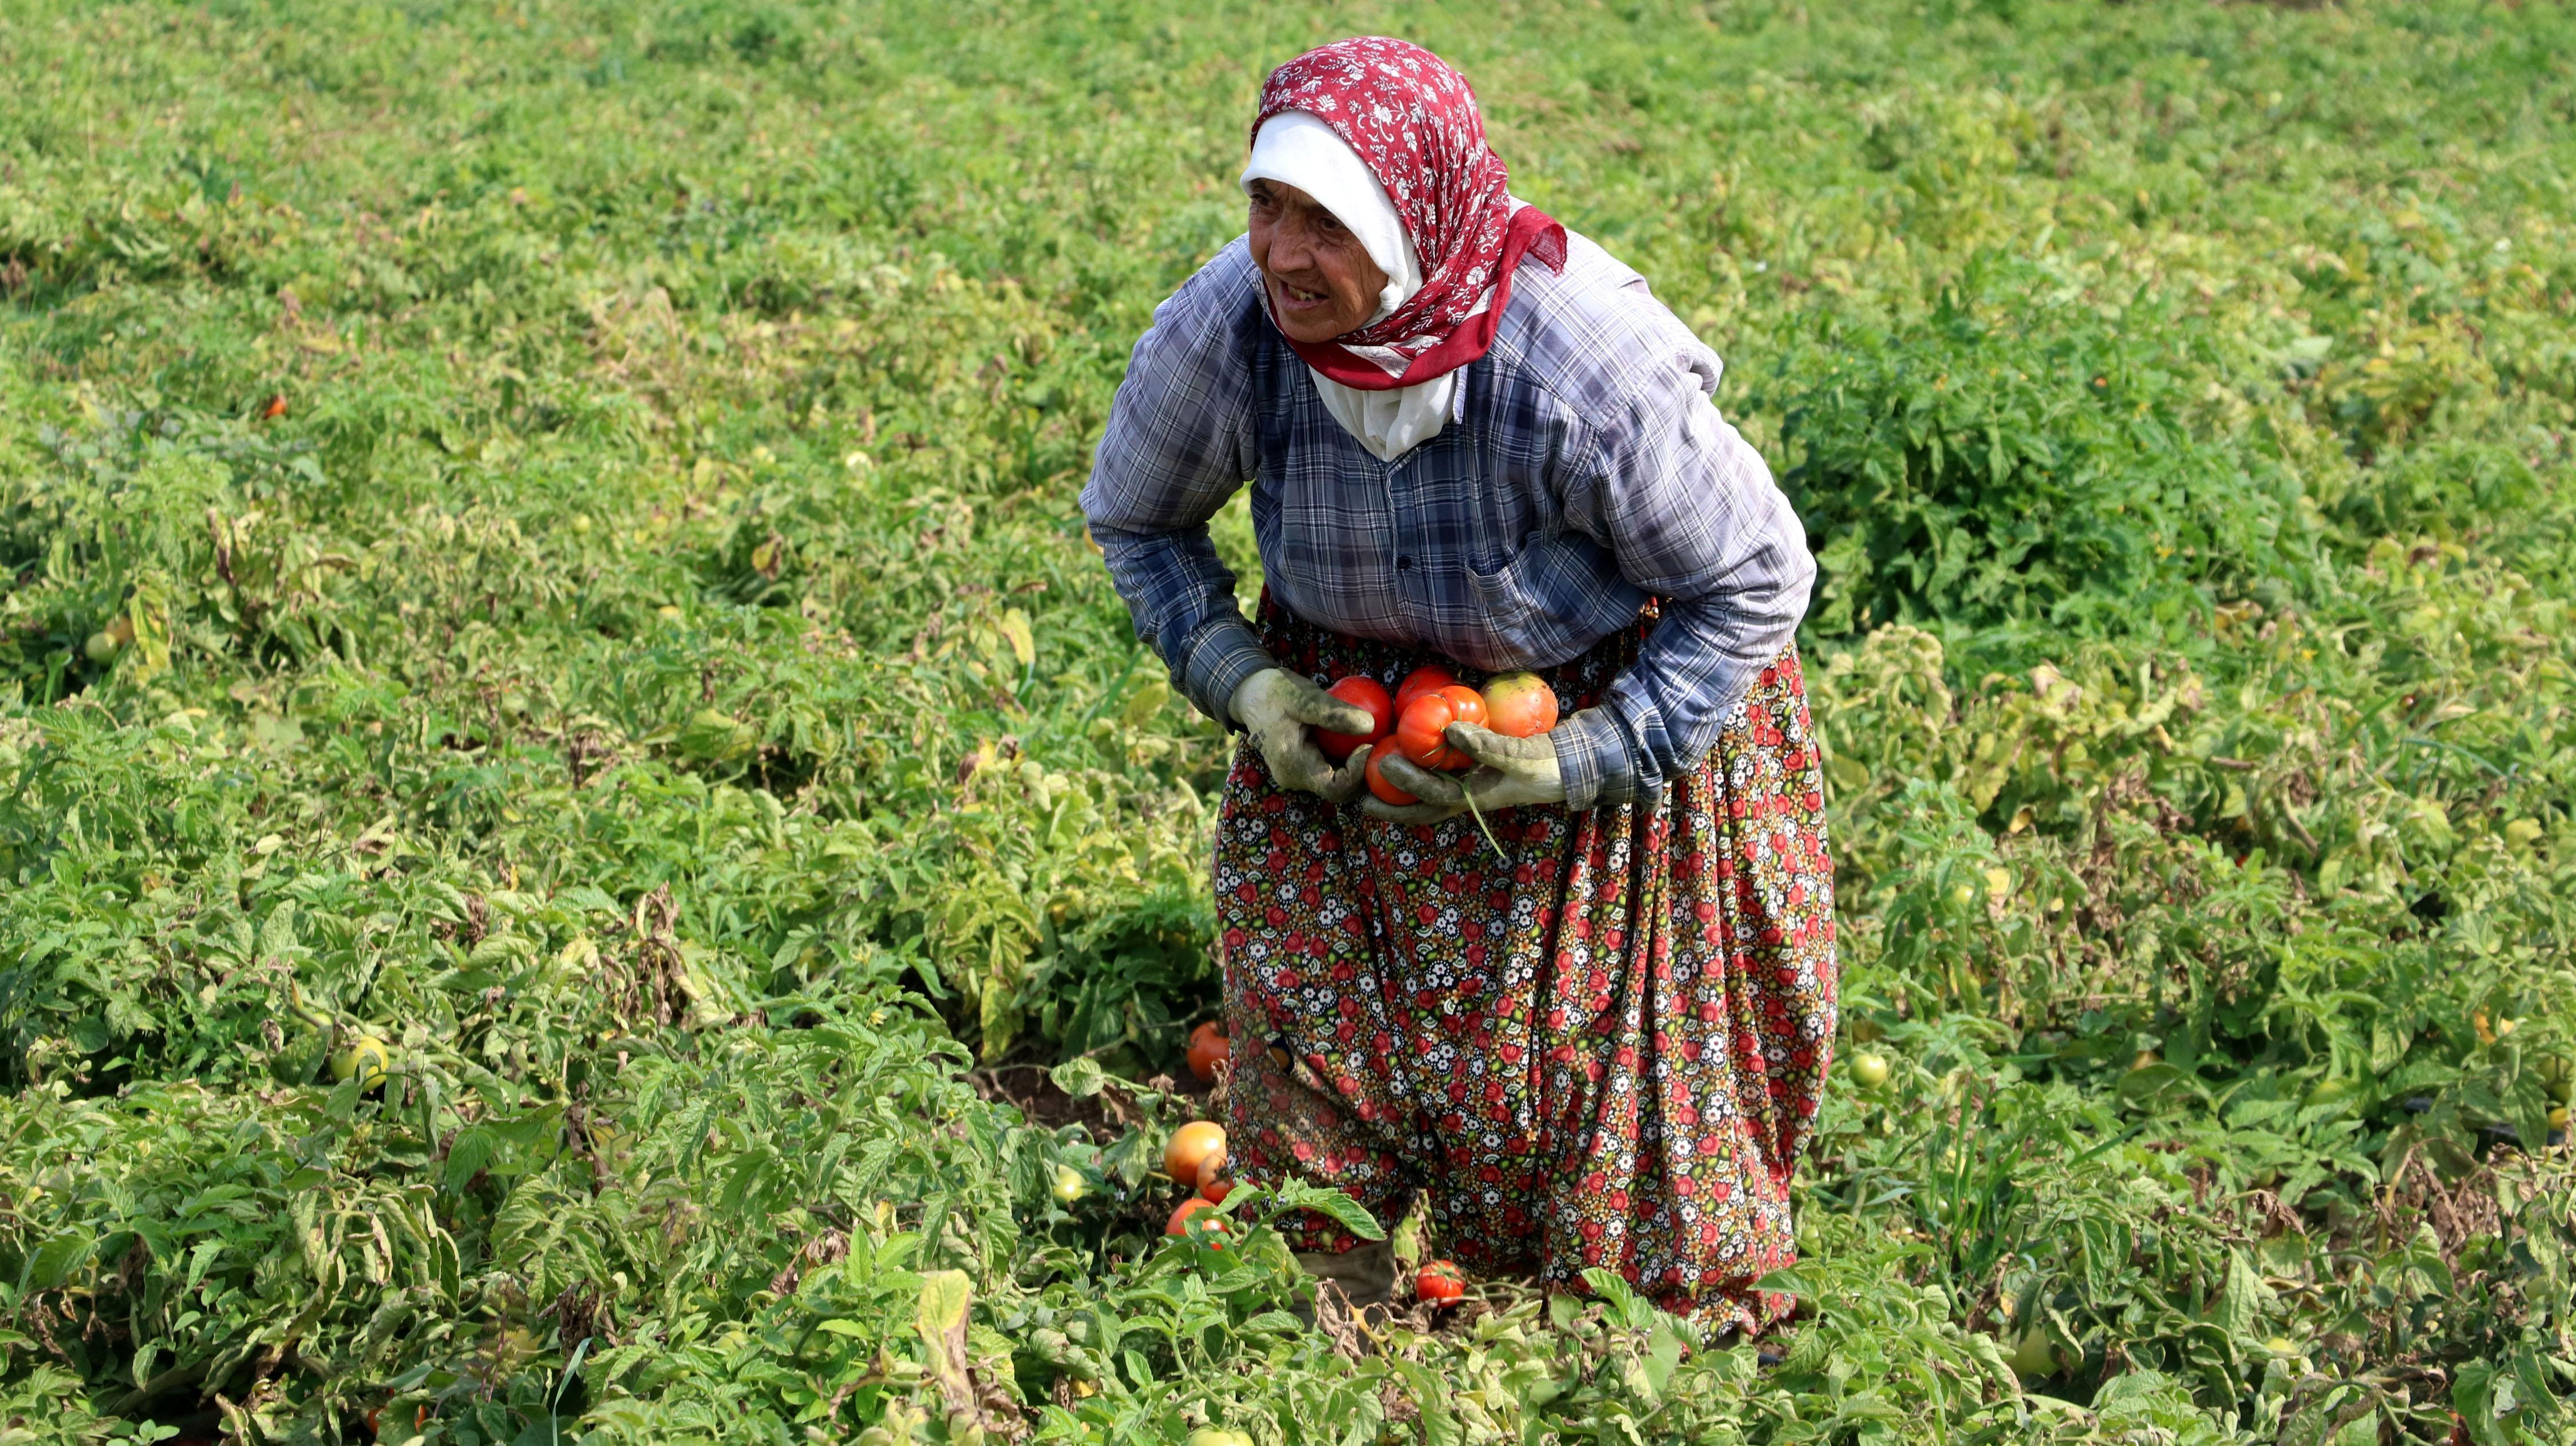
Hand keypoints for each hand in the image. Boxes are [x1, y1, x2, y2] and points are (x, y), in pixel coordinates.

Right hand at [1230, 667, 1374, 801]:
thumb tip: (1370, 725)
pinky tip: (1362, 738)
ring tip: (1375, 741)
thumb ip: (1334, 712)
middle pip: (1340, 790)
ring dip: (1358, 766)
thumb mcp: (1303, 697)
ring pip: (1338, 782)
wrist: (1250, 693)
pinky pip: (1332, 770)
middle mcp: (1295, 778)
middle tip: (1380, 745)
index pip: (1336, 788)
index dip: (1359, 772)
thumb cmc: (1274, 692)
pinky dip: (1348, 758)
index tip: (1370, 744)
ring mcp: (1299, 774)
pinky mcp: (1304, 765)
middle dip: (1364, 772)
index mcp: (1293, 767)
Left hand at [1359, 721, 1564, 823]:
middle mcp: (1467, 796)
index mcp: (1475, 798)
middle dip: (1391, 800)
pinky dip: (1421, 769)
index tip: (1380, 769)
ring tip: (1370, 774)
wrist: (1569, 766)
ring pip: (1427, 792)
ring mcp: (1470, 786)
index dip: (1405, 788)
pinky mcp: (1473, 773)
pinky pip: (1441, 774)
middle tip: (1360, 783)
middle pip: (1422, 804)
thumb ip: (1488, 746)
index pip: (1432, 798)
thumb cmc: (1547, 765)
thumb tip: (1449, 730)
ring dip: (1400, 787)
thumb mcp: (1520, 756)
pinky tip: (1403, 753)